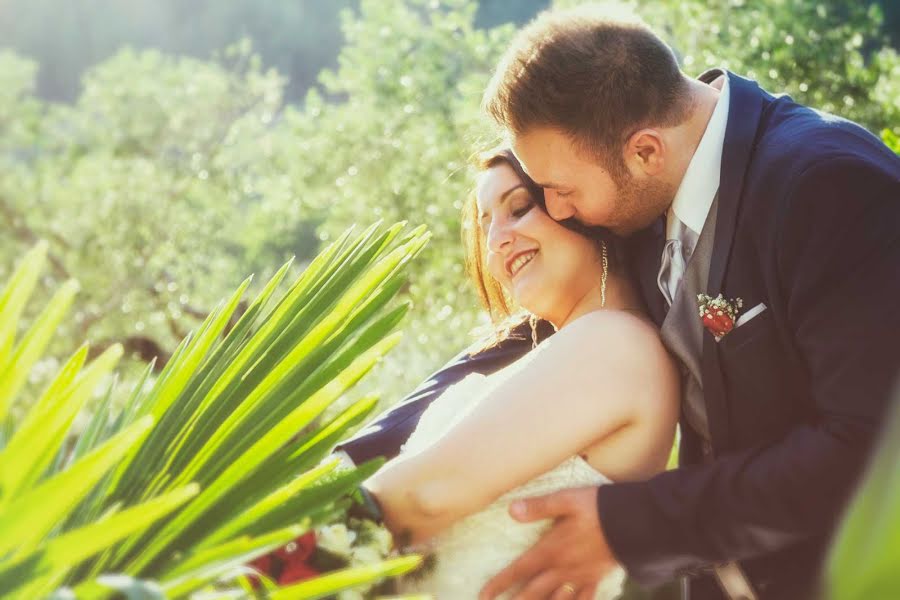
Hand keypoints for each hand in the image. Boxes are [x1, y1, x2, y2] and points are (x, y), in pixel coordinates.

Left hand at [479, 486, 619, 599]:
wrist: (635, 523)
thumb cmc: (599, 507)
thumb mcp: (567, 500)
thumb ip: (539, 507)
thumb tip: (512, 510)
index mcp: (552, 550)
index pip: (519, 570)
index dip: (500, 583)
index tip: (483, 596)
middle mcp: (563, 568)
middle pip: (534, 593)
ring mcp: (580, 577)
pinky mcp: (596, 578)